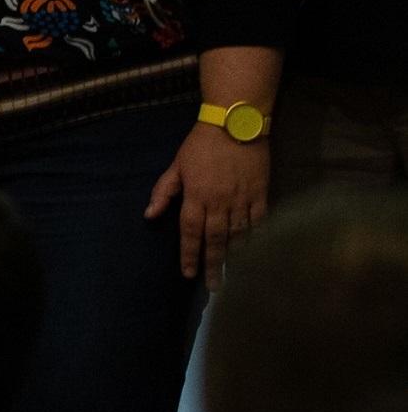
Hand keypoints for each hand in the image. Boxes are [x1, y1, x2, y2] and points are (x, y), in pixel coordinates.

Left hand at [152, 125, 268, 286]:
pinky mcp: (261, 194)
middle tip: (213, 287)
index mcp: (196, 196)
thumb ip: (163, 191)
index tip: (188, 274)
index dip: (189, 254)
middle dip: (213, 264)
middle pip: (215, 239)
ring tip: (233, 275)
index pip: (190, 231)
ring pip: (239, 234)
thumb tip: (150, 216)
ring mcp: (242, 199)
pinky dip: (257, 237)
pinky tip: (256, 251)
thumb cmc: (200, 145)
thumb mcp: (176, 165)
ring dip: (235, 256)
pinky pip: (260, 221)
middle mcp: (219, 202)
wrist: (235, 124)